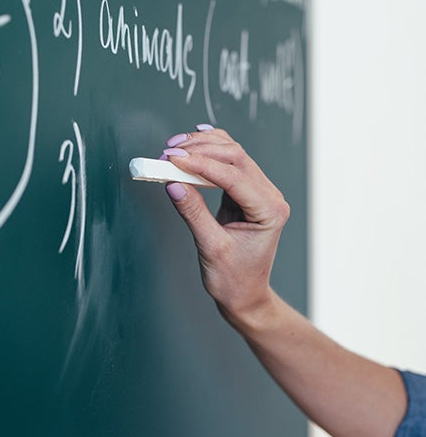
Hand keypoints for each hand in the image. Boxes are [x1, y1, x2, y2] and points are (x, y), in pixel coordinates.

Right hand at [163, 127, 289, 328]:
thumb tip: (173, 183)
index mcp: (269, 210)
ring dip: (203, 146)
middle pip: (235, 156)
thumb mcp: (210, 247)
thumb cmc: (234, 279)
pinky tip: (196, 141)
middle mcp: (269, 196)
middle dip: (199, 150)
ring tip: (174, 148)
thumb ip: (193, 212)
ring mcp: (259, 192)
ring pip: (232, 153)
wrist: (245, 295)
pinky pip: (228, 162)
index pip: (233, 176)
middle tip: (168, 154)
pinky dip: (210, 151)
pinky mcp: (245, 192)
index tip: (172, 160)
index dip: (200, 164)